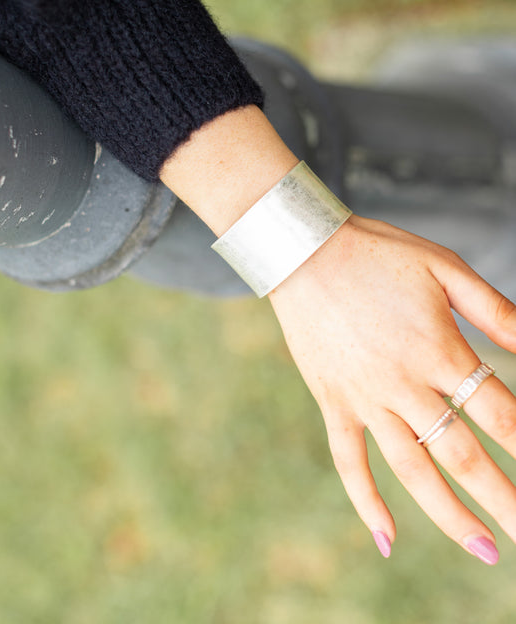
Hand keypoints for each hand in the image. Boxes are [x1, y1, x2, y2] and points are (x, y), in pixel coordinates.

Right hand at [269, 214, 515, 563]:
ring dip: (450, 515)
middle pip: (463, 454)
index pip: (499, 412)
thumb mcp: (445, 268)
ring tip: (486, 549)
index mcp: (438, 348)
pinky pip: (348, 461)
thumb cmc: (380, 254)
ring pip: (412, 470)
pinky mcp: (332, 402)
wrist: (304, 251)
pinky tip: (388, 539)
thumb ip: (494, 310)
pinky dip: (366, 502)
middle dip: (503, 498)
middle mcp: (404, 383)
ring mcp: (364, 398)